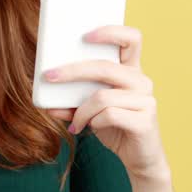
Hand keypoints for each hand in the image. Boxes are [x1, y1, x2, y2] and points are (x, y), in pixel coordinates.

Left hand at [42, 25, 169, 181]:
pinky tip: (89, 129)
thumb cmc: (116, 128)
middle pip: (105, 67)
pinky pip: (109, 115)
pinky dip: (92, 122)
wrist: (140, 159)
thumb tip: (45, 103)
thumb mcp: (92, 112)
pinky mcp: (144, 120)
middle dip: (72, 71)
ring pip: (102, 96)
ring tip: (75, 122)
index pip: (132, 38)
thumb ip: (73, 103)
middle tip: (49, 76)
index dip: (111, 31)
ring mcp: (146, 100)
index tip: (85, 36)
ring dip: (81, 110)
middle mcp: (142, 81)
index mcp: (132, 71)